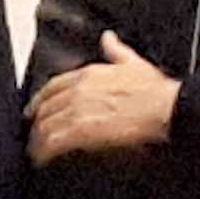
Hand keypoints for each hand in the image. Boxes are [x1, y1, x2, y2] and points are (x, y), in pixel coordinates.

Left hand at [28, 34, 182, 163]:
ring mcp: (78, 111)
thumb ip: (116, 51)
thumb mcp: (134, 63)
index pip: (52, 87)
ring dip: (38, 141)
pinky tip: (42, 160)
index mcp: (88, 74)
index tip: (34, 110)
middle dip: (36, 123)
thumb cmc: (155, 91)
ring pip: (45, 126)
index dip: (39, 100)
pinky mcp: (82, 131)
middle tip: (33, 135)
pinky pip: (53, 142)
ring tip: (36, 152)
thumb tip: (108, 38)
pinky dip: (44, 152)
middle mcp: (78, 90)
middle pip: (44, 108)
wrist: (165, 108)